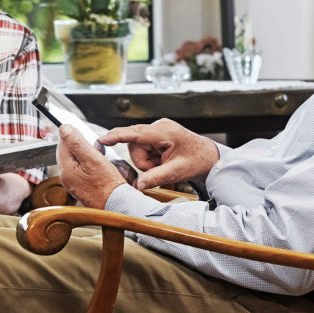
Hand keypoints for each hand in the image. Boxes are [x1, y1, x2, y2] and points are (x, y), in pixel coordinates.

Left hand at [58, 125, 127, 208]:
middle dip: (79, 145)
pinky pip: (80, 169)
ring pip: (74, 160)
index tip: (86, 135)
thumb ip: (77, 142)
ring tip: (98, 156)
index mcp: (66, 169)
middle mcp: (66, 177)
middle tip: (94, 147)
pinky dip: (87, 164)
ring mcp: (72, 183)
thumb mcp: (93, 159)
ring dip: (84, 154)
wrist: (116, 205)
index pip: (62, 143)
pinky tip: (98, 166)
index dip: (73, 135)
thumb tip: (64, 128)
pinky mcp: (80, 187)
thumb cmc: (107, 185)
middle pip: (67, 152)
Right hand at [97, 118, 219, 190]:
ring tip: (164, 166)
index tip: (102, 139)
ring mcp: (157, 131)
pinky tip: (162, 162)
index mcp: (163, 132)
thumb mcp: (177, 172)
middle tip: (160, 169)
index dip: (117, 136)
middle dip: (144, 162)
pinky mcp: (156, 136)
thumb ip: (155, 177)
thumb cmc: (198, 160)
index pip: (135, 133)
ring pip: (138, 150)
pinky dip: (150, 159)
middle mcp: (158, 127)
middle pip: (135, 147)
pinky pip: (144, 149)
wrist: (210, 158)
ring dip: (147, 162)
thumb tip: (137, 185)